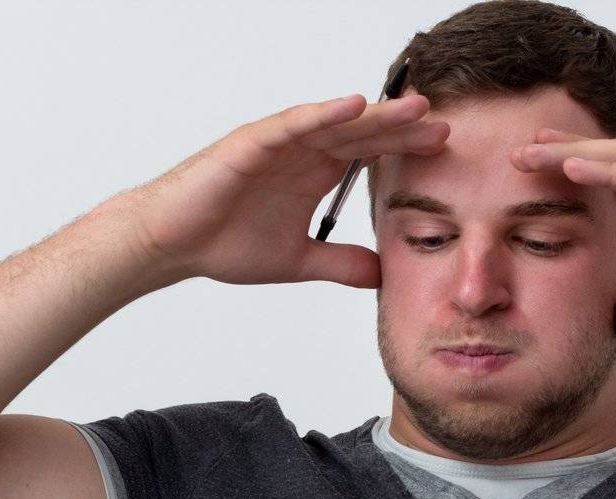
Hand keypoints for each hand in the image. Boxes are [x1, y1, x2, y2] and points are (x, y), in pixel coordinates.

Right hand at [110, 94, 448, 288]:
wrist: (173, 245)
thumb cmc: (222, 242)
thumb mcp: (298, 260)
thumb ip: (340, 263)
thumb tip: (380, 275)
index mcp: (313, 174)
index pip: (369, 154)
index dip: (404, 149)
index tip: (443, 149)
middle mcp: (300, 152)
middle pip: (361, 133)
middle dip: (402, 128)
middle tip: (443, 123)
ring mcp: (277, 144)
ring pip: (334, 123)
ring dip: (374, 115)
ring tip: (412, 108)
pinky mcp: (250, 143)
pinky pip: (292, 124)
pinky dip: (322, 114)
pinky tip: (353, 106)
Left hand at [511, 129, 615, 334]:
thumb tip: (614, 320)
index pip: (612, 180)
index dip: (572, 172)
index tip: (532, 172)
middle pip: (609, 161)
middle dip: (563, 154)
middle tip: (518, 151)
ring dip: (577, 154)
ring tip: (535, 151)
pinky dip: (613, 171)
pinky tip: (579, 167)